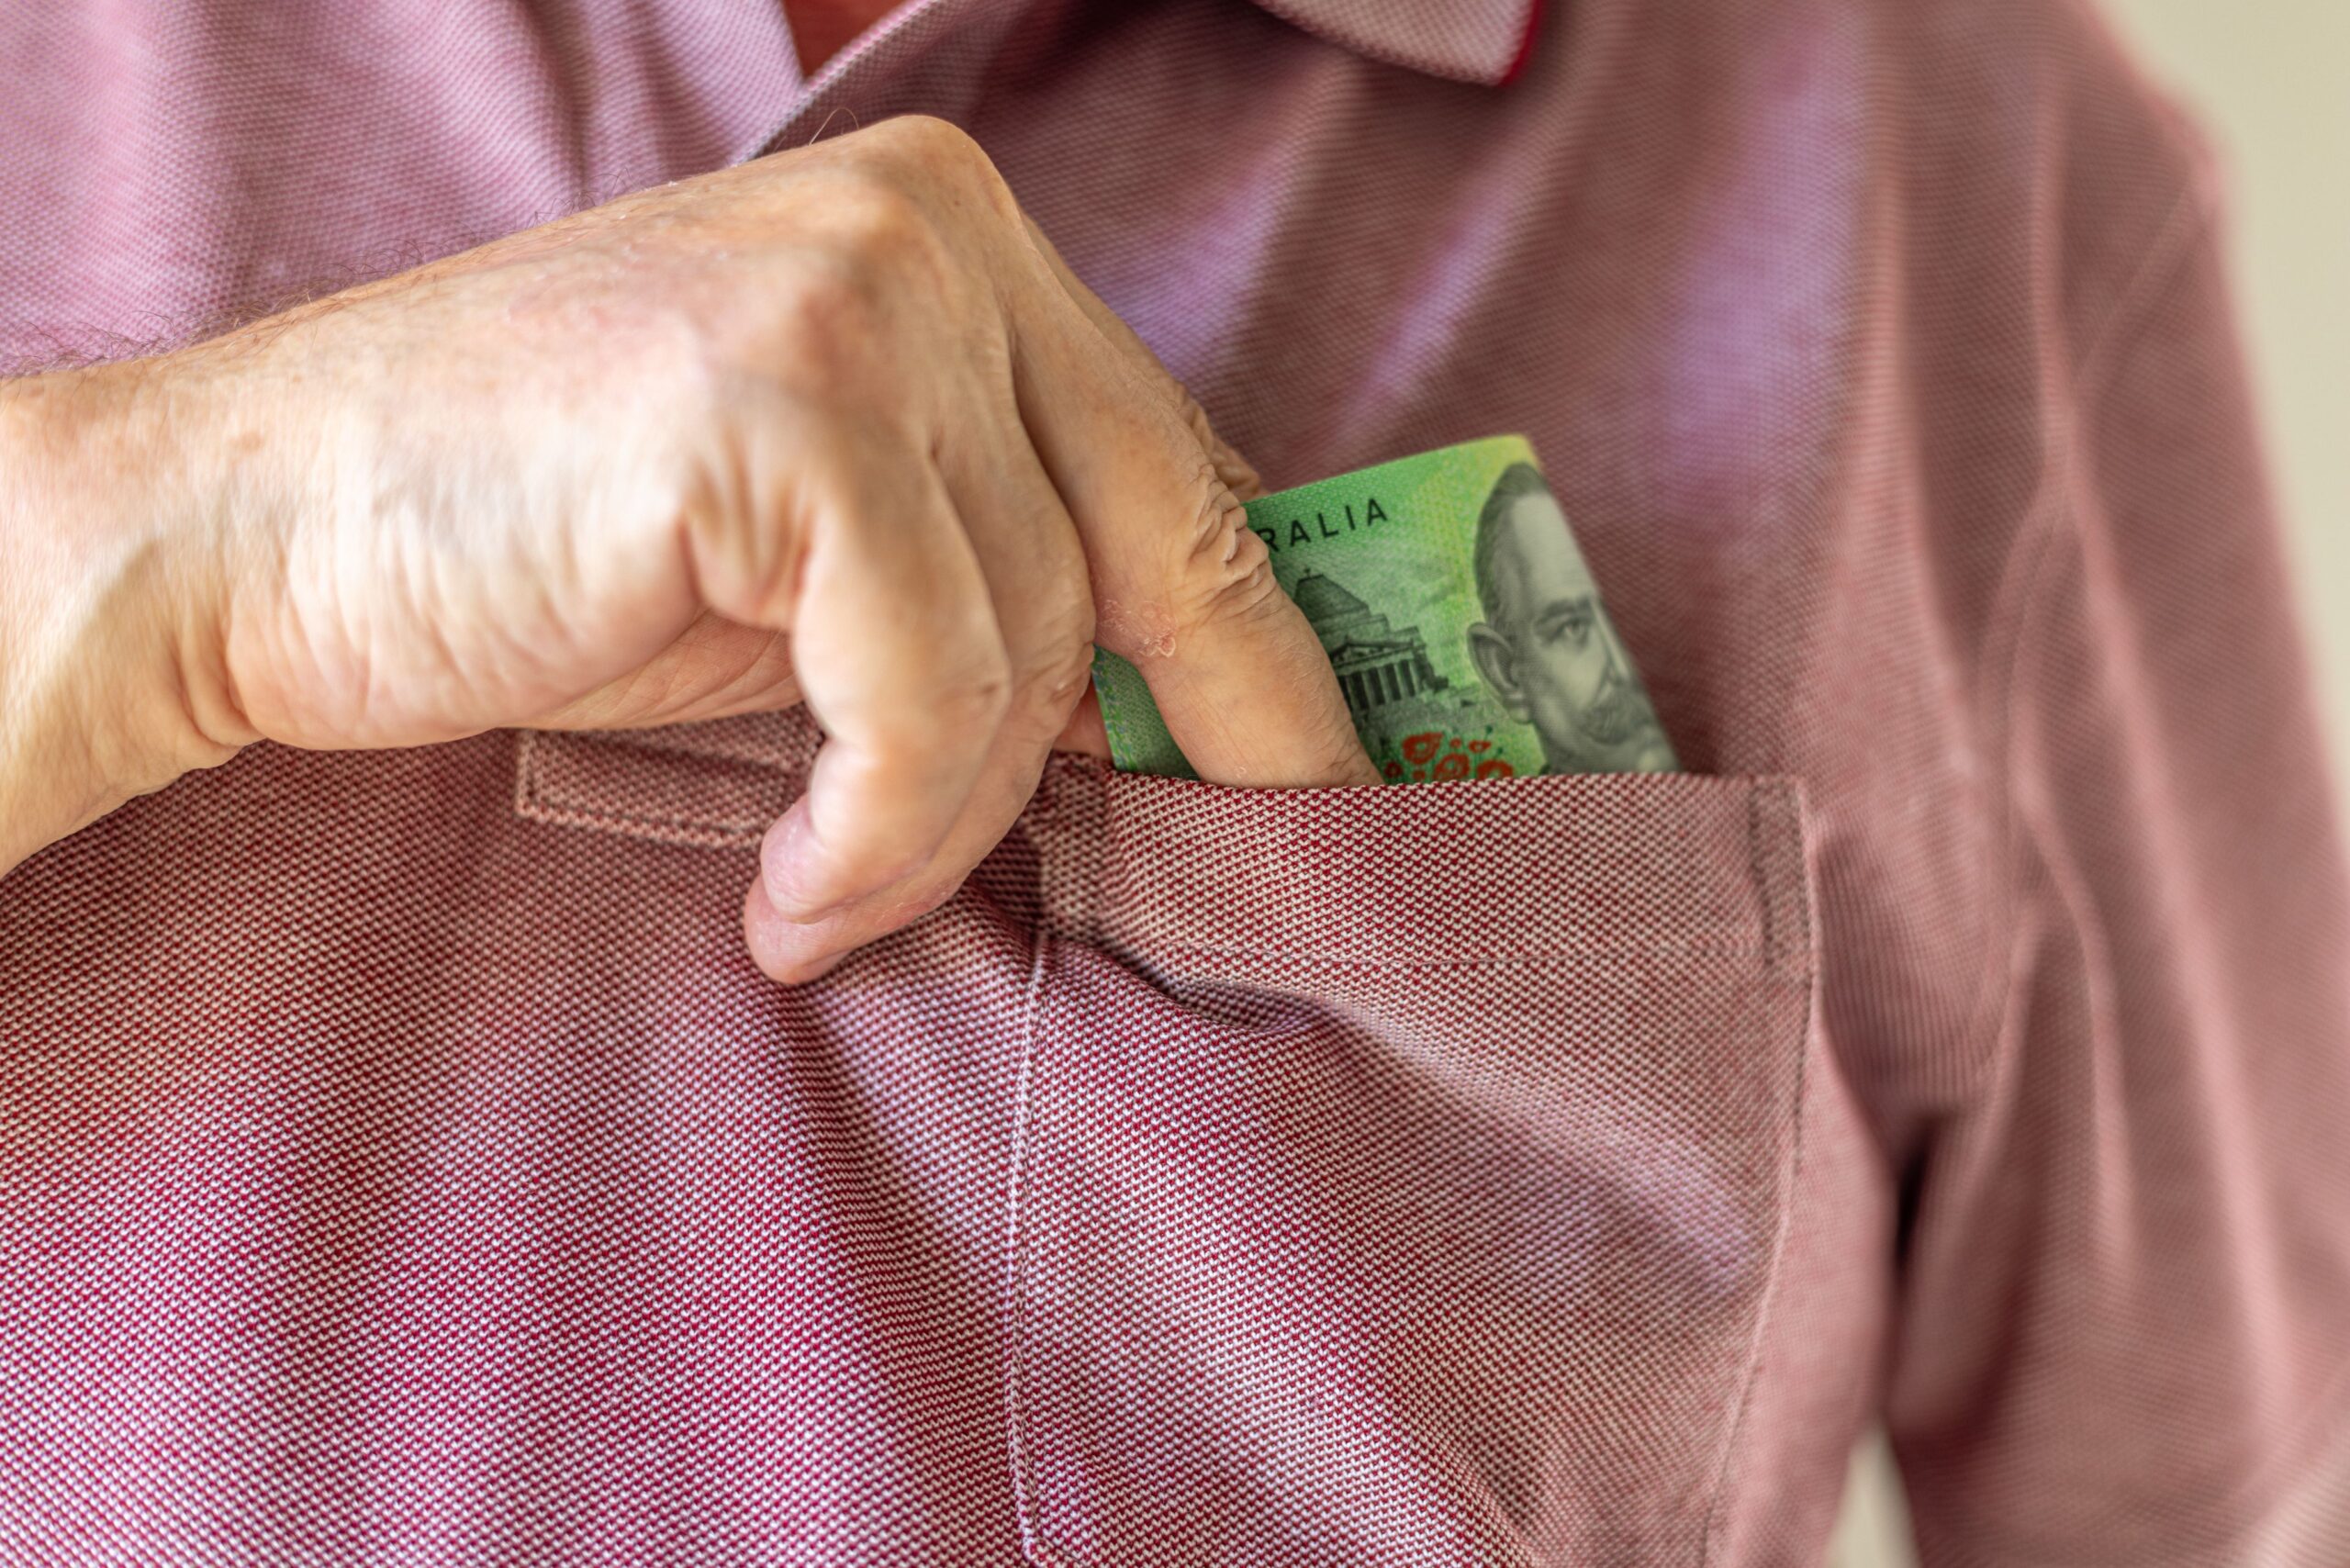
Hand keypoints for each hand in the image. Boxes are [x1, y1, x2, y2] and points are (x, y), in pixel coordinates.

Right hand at [0, 114, 1375, 977]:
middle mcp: (931, 233)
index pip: (1173, 465)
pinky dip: (877, 831)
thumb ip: (990, 562)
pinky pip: (929, 695)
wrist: (258, 524)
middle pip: (1146, 544)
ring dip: (948, 823)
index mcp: (957, 235)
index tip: (1330, 784)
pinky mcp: (786, 411)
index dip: (1268, 649)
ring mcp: (860, 302)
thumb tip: (1176, 704)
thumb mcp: (818, 545)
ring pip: (1035, 645)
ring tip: (826, 893)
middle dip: (1206, 744)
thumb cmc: (542, 544)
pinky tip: (786, 894)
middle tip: (1214, 893)